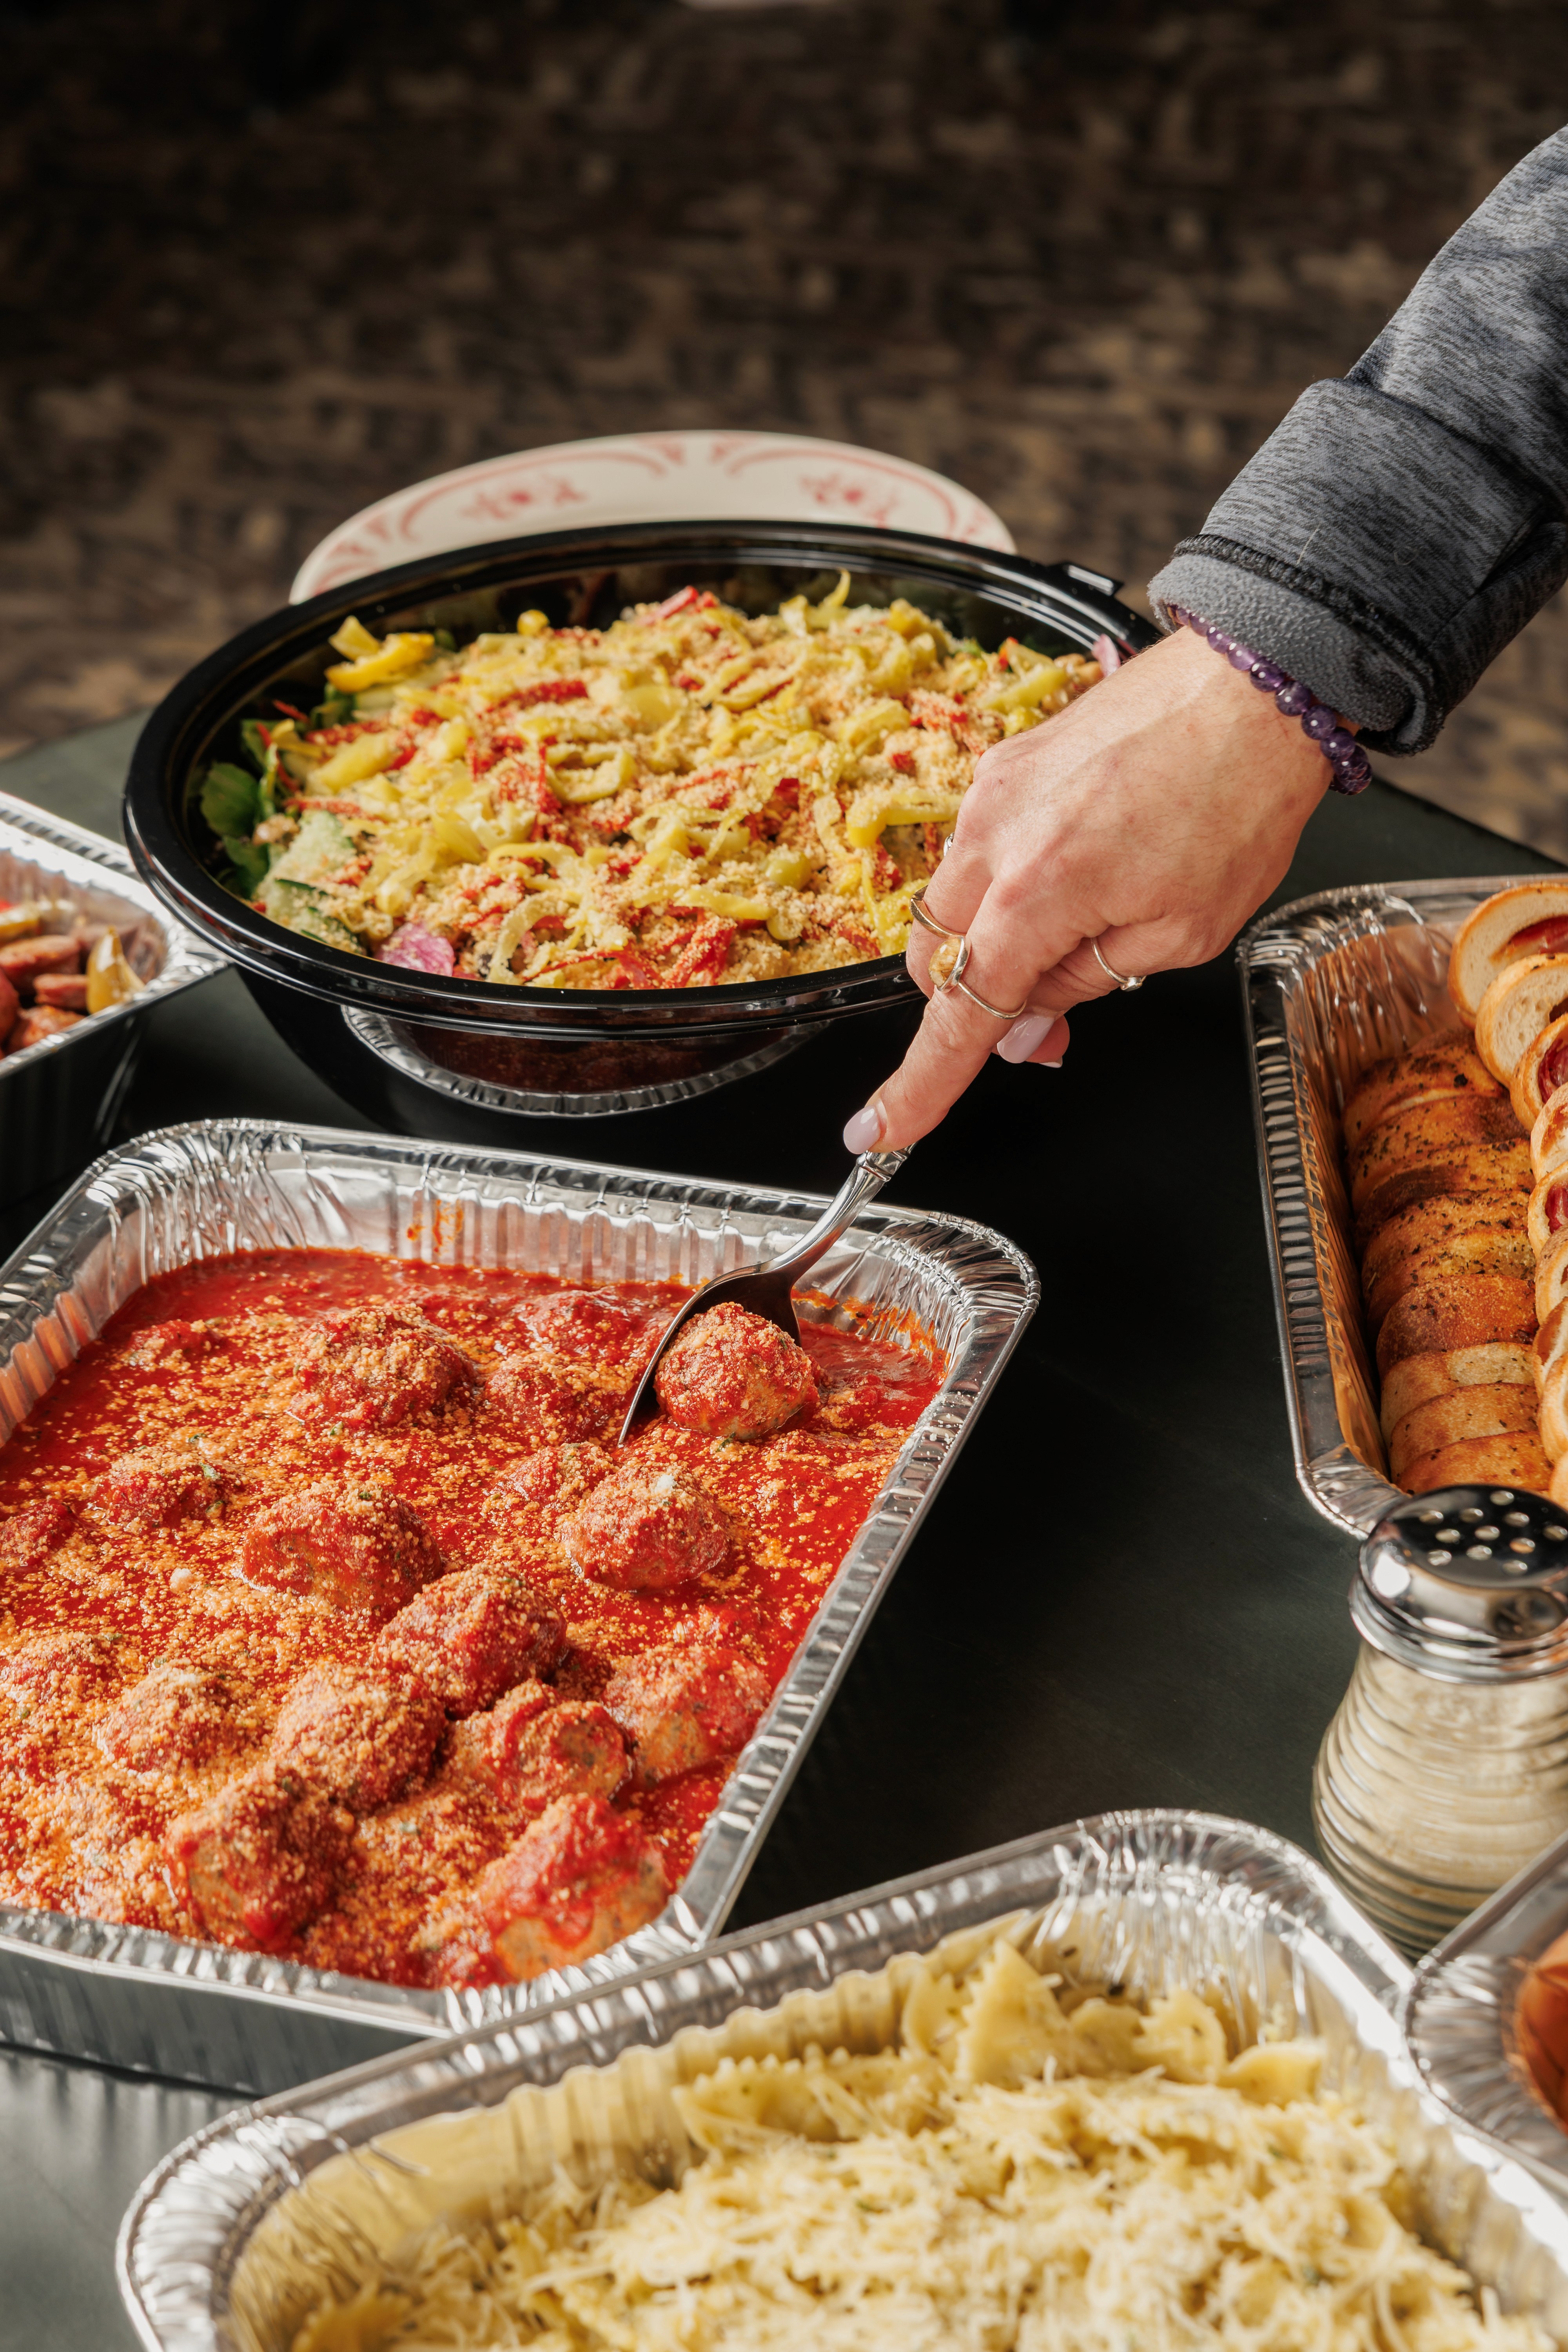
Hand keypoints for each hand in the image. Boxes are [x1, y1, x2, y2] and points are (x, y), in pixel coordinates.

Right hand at [842, 625, 1332, 1151]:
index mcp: (1035, 895)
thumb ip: (1081, 983)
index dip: (917, 1086)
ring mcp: (991, 795)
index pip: (956, 1015)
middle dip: (976, 1003)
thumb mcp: (1178, 933)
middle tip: (1050, 1022)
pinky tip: (1079, 872)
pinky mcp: (1004, 766)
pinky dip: (1006, 885)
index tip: (878, 1130)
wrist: (1252, 683)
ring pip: (949, 906)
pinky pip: (976, 852)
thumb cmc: (1235, 800)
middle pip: (936, 961)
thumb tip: (1022, 1025)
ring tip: (1082, 933)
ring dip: (992, 941)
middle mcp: (993, 839)